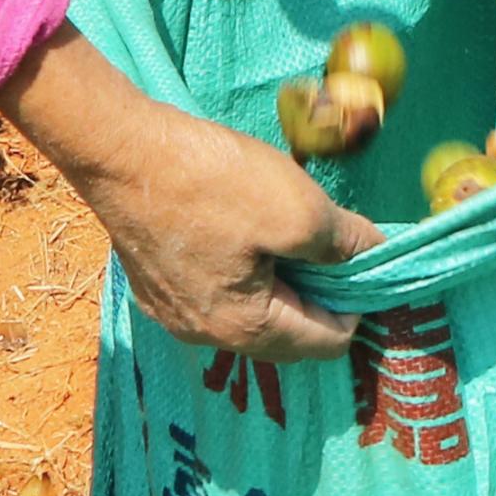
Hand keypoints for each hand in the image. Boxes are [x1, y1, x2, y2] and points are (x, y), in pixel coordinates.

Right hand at [0, 26, 370, 361]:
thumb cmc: (213, 183)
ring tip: (288, 224)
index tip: (363, 257)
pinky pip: (218, 289)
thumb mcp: (299, 208)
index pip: (327, 343)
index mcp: (245, 330)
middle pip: (288, 331)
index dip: (358, 301)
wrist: (121, 152)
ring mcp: (173, 312)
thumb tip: (374, 254)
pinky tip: (243, 223)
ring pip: (252, 309)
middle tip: (331, 237)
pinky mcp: (155, 282)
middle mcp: (206, 336)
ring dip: (282, 275)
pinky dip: (244, 266)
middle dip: (319, 290)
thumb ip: (345, 242)